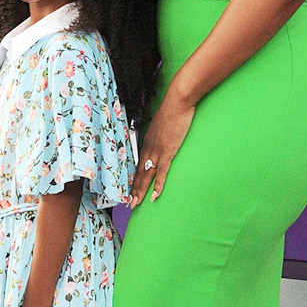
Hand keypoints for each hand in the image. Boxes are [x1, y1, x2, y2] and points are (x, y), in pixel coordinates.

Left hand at [129, 88, 195, 205]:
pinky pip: (161, 172)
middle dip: (134, 189)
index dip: (135, 178)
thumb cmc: (172, 111)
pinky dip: (157, 185)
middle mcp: (149, 148)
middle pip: (139, 173)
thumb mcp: (162, 124)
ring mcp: (157, 151)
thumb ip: (160, 133)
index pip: (139, 164)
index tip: (131, 189)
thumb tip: (161, 137)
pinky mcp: (167, 151)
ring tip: (136, 204)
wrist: (177, 102)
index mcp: (147, 142)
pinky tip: (155, 196)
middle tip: (129, 203)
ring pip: (146, 175)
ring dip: (141, 191)